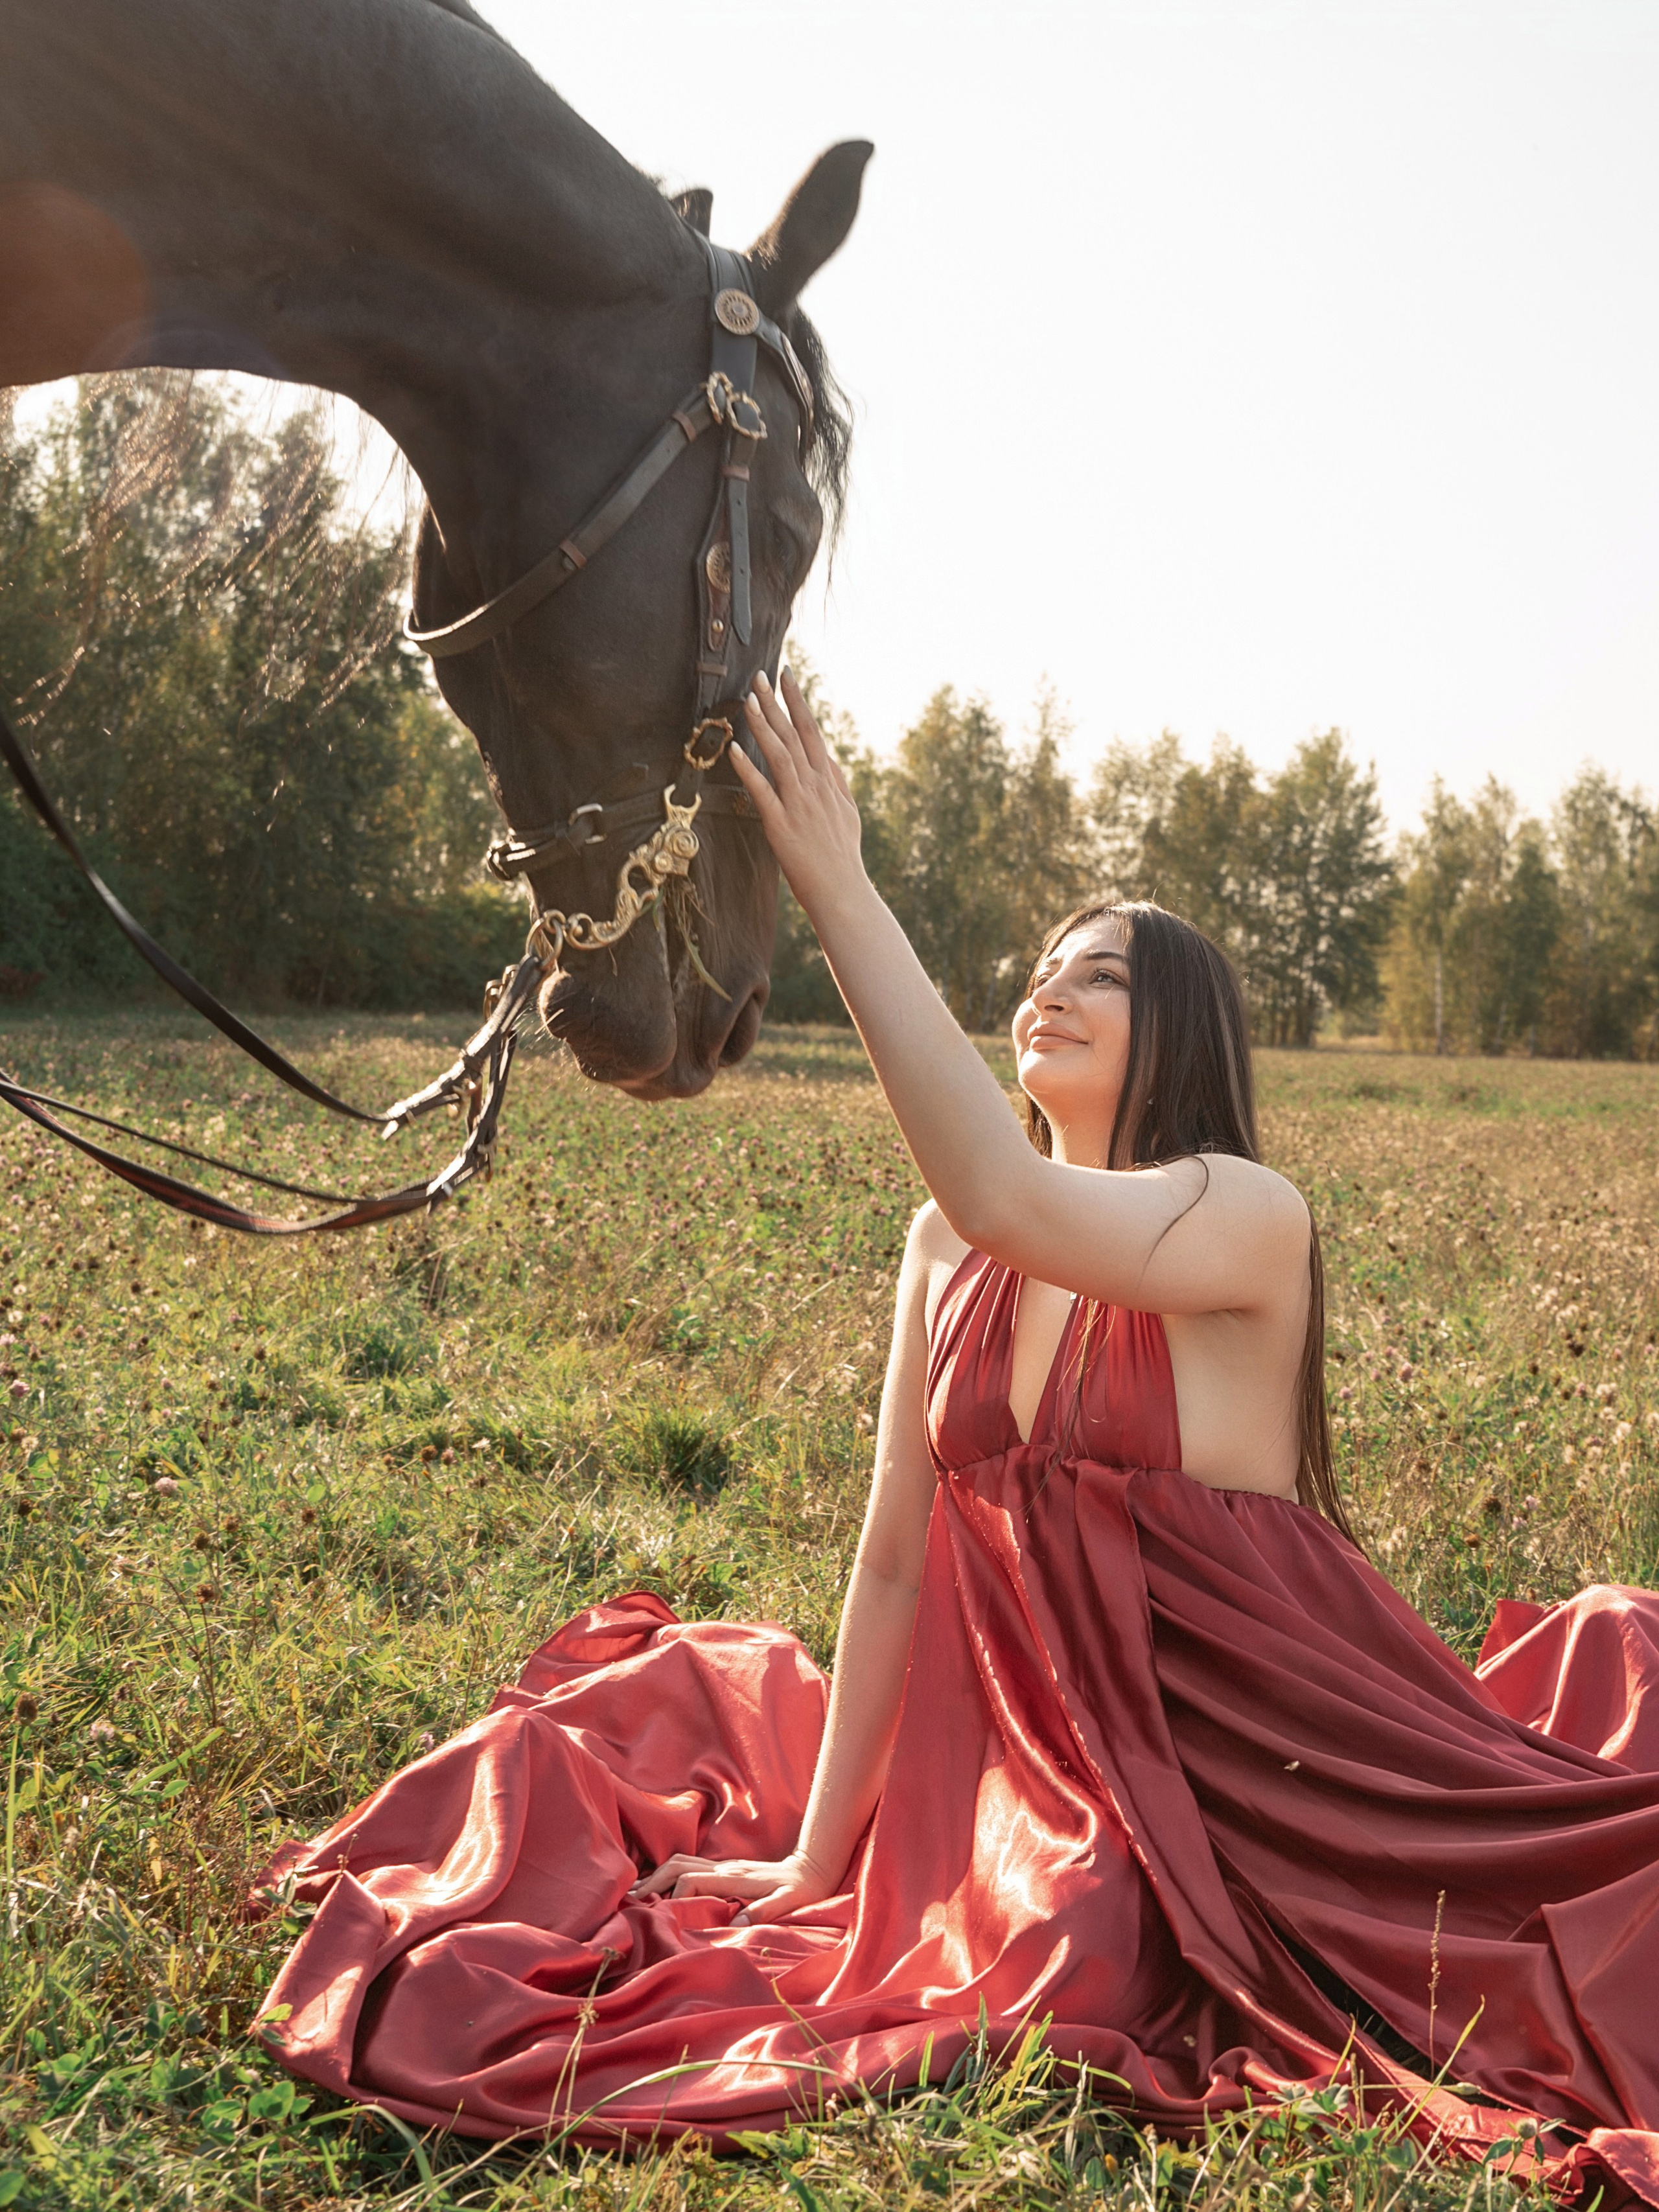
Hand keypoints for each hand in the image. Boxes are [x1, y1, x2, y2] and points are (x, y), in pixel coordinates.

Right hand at [628, 1846, 834, 1925]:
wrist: (813, 1867)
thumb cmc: (802, 1890)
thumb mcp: (789, 1902)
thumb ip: (765, 1911)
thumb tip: (737, 1923)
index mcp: (734, 1877)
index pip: (691, 1880)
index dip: (674, 1897)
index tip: (662, 1916)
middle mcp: (724, 1867)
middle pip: (677, 1865)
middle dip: (653, 1881)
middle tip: (630, 1901)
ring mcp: (723, 1866)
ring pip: (680, 1862)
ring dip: (657, 1876)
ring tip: (638, 1895)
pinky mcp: (725, 1870)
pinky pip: (689, 1867)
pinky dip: (669, 1875)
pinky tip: (661, 1890)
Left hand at [731, 669, 866, 921]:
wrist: (842, 891)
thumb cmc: (842, 856)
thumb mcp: (848, 813)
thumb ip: (836, 785)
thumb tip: (829, 761)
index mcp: (829, 782)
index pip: (812, 732)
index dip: (798, 701)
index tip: (787, 675)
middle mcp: (815, 787)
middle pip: (795, 736)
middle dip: (777, 702)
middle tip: (761, 675)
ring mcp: (799, 805)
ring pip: (780, 756)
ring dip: (763, 726)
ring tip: (749, 700)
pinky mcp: (781, 826)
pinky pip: (762, 792)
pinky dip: (748, 769)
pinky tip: (734, 750)